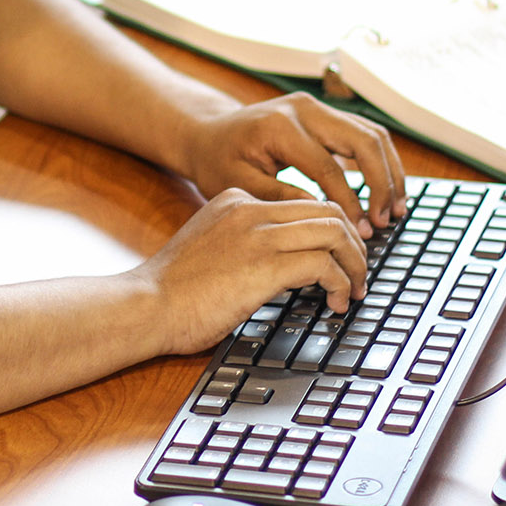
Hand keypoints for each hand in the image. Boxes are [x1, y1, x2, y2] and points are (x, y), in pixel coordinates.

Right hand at [133, 189, 369, 354]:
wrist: (146, 305)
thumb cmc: (171, 291)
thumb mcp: (211, 250)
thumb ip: (244, 246)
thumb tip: (283, 267)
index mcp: (236, 201)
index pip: (302, 204)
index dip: (329, 230)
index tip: (337, 257)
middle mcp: (251, 209)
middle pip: (327, 210)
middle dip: (353, 243)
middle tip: (358, 273)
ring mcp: (258, 234)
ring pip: (334, 231)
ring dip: (355, 263)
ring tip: (355, 289)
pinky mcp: (265, 264)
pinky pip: (324, 264)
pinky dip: (341, 283)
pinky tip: (337, 302)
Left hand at [178, 92, 405, 237]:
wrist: (209, 134)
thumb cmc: (218, 162)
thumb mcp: (237, 185)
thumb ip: (279, 197)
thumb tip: (322, 214)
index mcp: (280, 127)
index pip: (328, 167)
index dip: (349, 202)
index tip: (361, 231)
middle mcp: (304, 109)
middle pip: (363, 140)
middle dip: (381, 183)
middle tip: (385, 220)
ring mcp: (317, 107)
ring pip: (371, 133)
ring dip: (389, 171)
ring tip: (395, 209)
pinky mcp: (324, 114)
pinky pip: (364, 133)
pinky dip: (380, 162)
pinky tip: (385, 191)